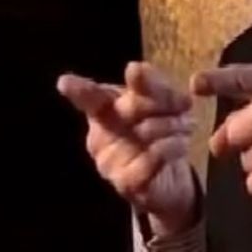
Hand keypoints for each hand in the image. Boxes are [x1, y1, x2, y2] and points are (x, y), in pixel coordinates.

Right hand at [57, 62, 199, 234]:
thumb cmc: (161, 132)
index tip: (65, 83)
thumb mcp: (161, 102)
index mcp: (102, 111)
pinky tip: (181, 146)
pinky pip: (154, 156)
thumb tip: (133, 69)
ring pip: (147, 131)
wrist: (173, 178)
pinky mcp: (125, 182)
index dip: (78, 90)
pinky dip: (174, 147)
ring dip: (175, 126)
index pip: (89, 97)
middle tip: (185, 107)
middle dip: (163, 103)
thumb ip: (150, 84)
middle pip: (129, 106)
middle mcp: (98, 136)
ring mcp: (108, 162)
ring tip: (186, 127)